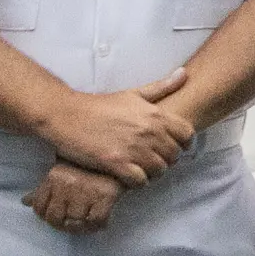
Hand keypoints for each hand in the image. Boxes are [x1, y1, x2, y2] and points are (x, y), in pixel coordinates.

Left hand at [26, 161, 123, 233]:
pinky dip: (98, 225)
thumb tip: (25, 201)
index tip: (58, 217)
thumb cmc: (89, 165)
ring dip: (82, 227)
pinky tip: (100, 222)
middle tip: (73, 223)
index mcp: (54, 176)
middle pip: (55, 218)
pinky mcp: (107, 194)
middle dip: (63, 225)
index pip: (40, 208)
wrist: (121, 157)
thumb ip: (44, 189)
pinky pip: (97, 220)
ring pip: (75, 222)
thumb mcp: (63, 172)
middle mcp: (68, 183)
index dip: (47, 217)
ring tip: (87, 223)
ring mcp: (87, 189)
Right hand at [39, 68, 194, 185]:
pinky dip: (137, 181)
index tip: (171, 146)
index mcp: (155, 114)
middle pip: (174, 155)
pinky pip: (140, 180)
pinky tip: (128, 175)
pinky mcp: (116, 163)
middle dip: (166, 159)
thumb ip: (161, 87)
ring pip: (159, 170)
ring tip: (141, 168)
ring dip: (152, 172)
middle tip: (152, 159)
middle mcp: (148, 131)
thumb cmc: (100, 105)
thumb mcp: (133, 93)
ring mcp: (133, 148)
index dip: (183, 143)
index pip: (187, 135)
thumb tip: (184, 74)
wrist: (67, 115)